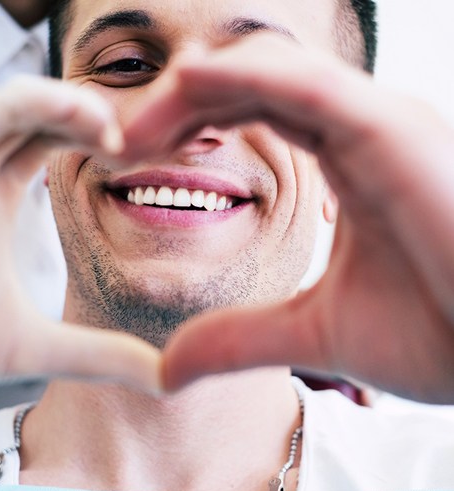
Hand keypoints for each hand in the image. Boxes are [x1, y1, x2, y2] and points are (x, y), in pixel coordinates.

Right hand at [0, 76, 159, 388]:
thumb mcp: (35, 349)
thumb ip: (100, 357)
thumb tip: (167, 379)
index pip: (48, 141)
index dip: (91, 135)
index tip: (142, 152)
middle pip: (34, 115)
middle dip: (85, 114)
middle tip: (138, 138)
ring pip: (9, 106)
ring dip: (63, 102)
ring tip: (111, 127)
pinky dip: (27, 105)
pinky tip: (78, 115)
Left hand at [123, 34, 453, 401]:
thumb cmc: (437, 333)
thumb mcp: (313, 333)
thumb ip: (240, 338)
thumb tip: (168, 368)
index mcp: (344, 159)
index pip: (249, 113)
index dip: (185, 127)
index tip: (131, 159)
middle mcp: (360, 128)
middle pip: (247, 84)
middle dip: (176, 107)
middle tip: (119, 143)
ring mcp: (379, 123)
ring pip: (268, 71)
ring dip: (192, 90)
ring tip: (134, 130)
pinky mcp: (393, 132)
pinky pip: (307, 84)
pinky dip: (245, 78)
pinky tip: (189, 84)